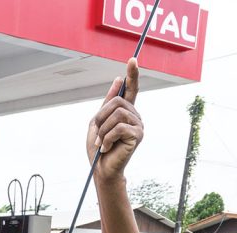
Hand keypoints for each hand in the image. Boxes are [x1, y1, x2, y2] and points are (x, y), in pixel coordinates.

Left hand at [87, 58, 142, 181]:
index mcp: (125, 112)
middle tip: (98, 135)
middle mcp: (135, 116)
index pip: (131, 89)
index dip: (132, 74)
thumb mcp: (97, 123)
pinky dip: (108, 137)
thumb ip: (106, 104)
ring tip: (102, 143)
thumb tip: (119, 80)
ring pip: (117, 114)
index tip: (132, 59)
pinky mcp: (138, 135)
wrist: (101, 169)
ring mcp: (138, 125)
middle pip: (117, 102)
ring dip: (103, 130)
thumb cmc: (99, 148)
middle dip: (102, 118)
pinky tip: (107, 147)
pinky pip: (119, 127)